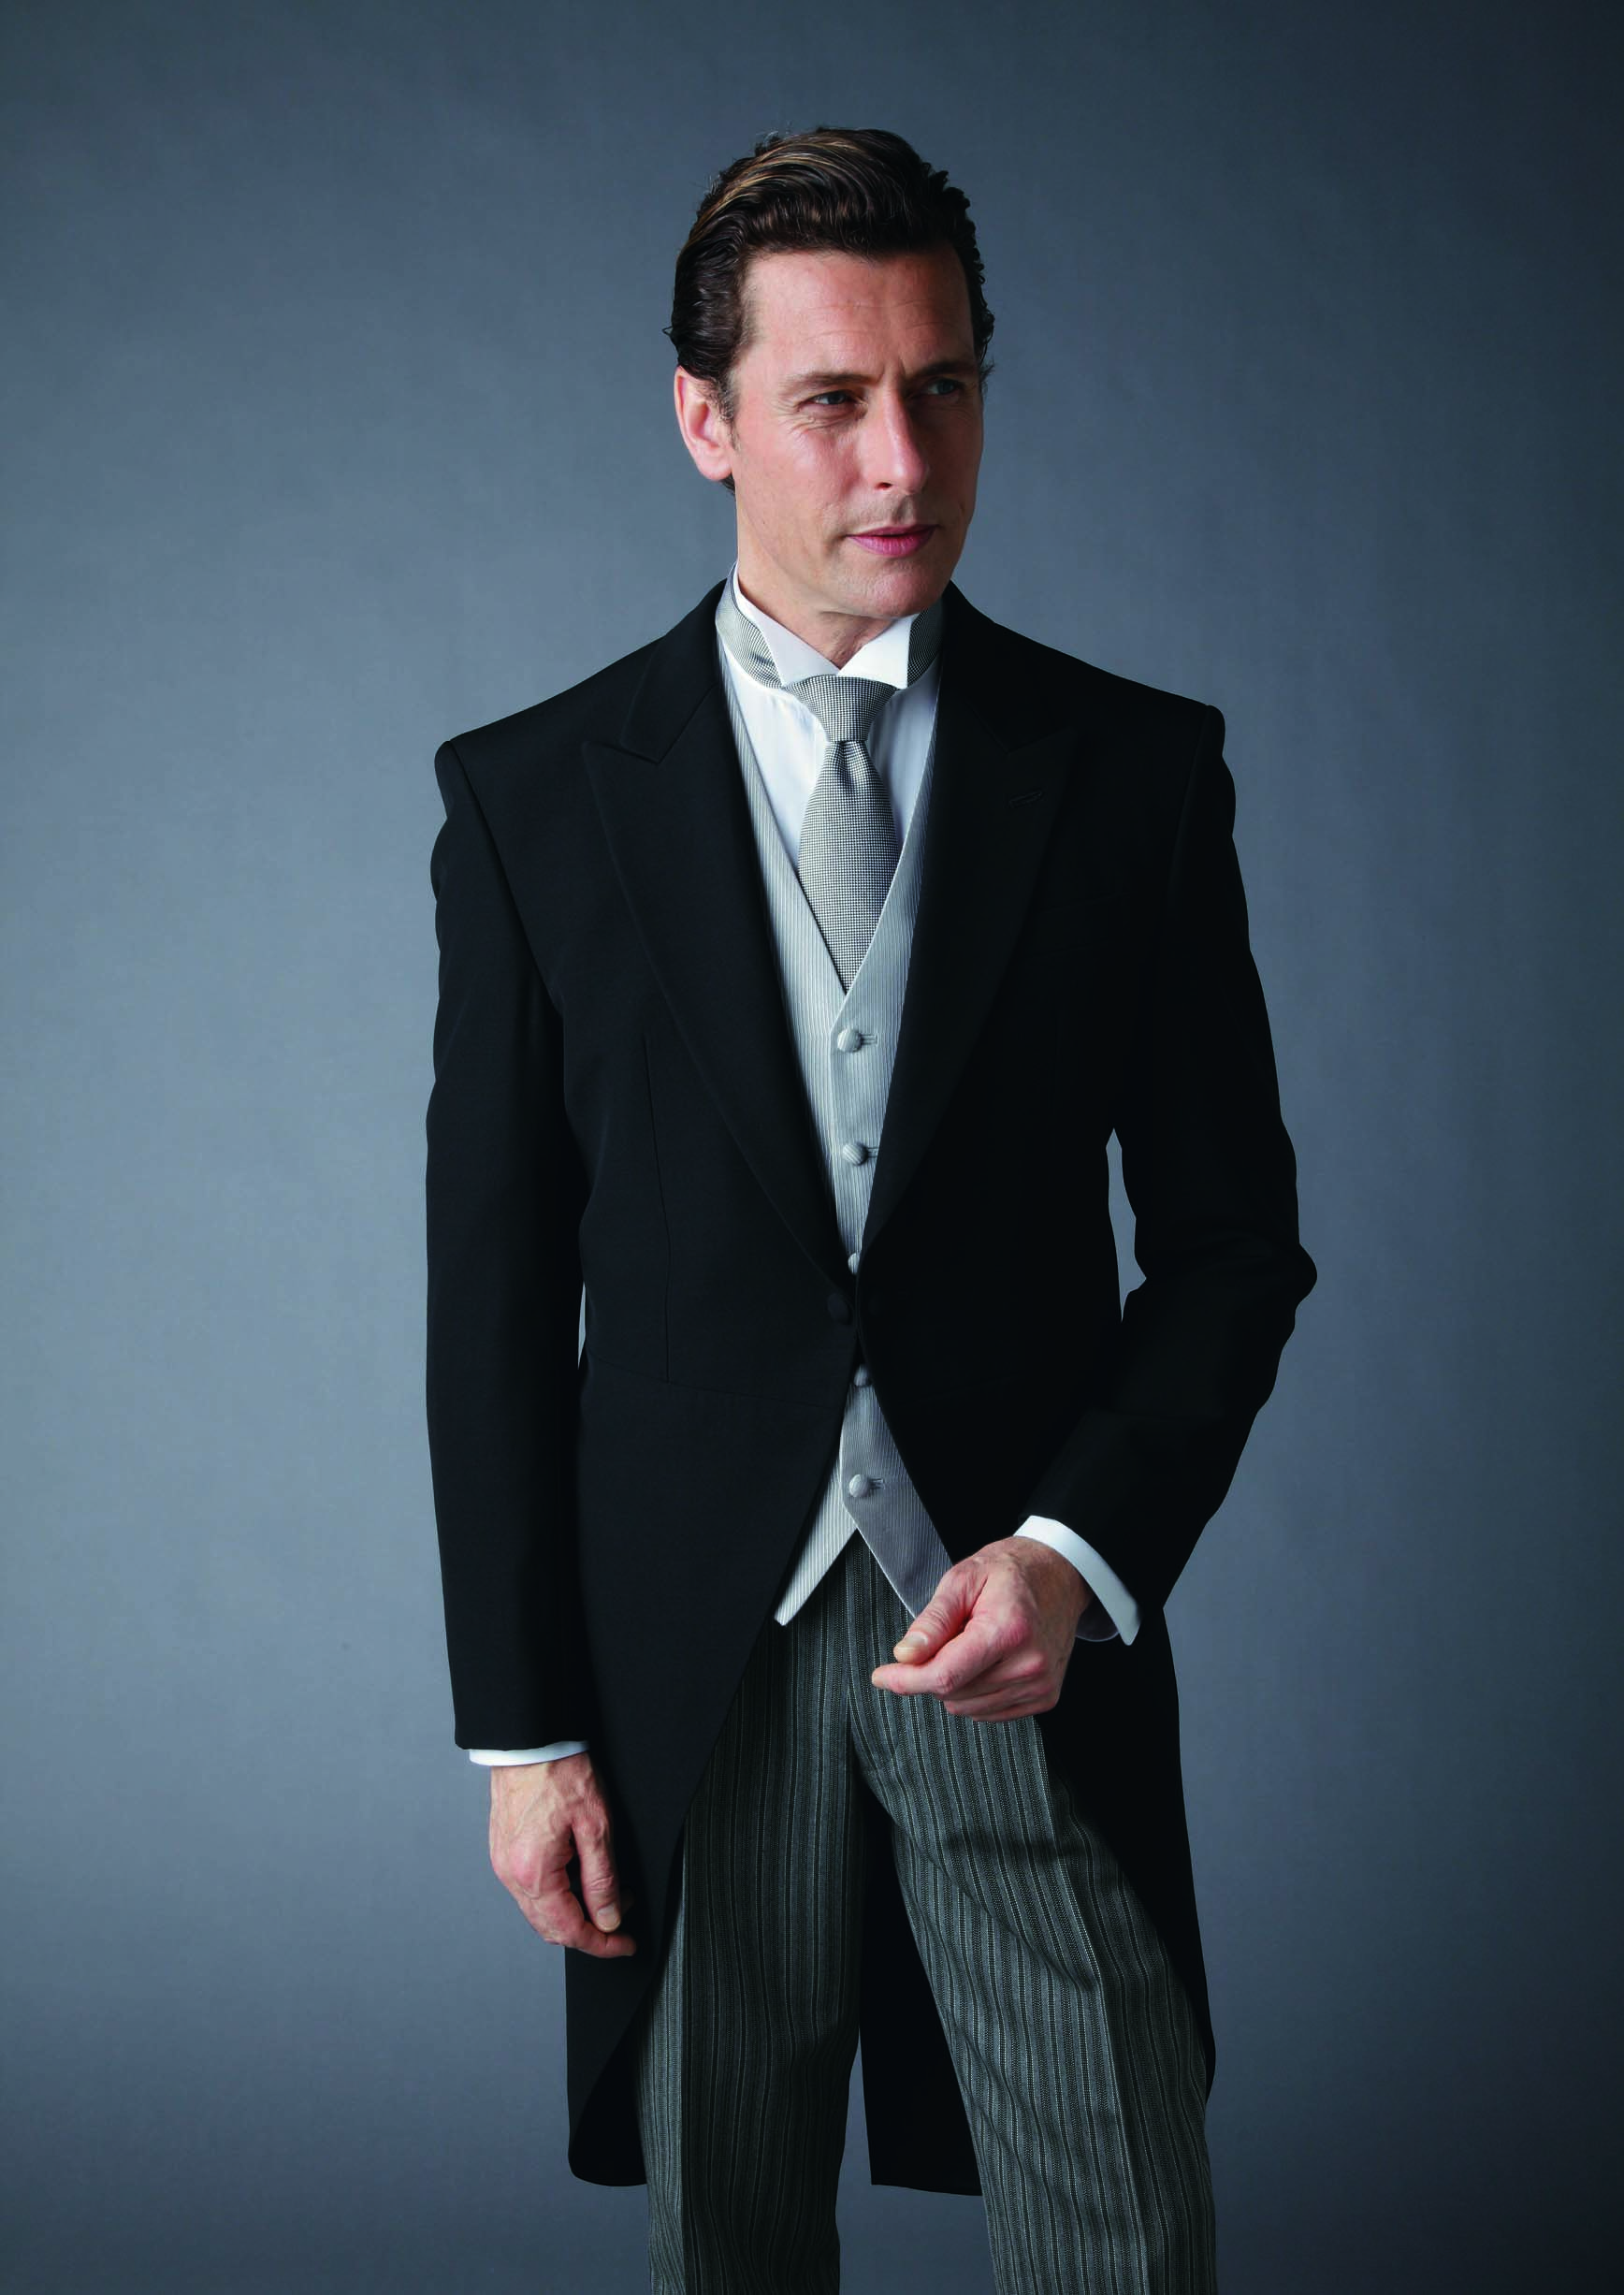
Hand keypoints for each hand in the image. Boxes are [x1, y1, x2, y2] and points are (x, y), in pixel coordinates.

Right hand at [488, 1752, 637, 1956]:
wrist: (529, 1740)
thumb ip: (602, 1880)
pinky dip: (559, 1894)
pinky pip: (531, 1890)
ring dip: (575, 1911)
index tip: (626, 1945)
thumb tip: (609, 1920)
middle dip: (591, 1929)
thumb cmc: (560, 1772)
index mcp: (533, 1874)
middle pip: (552, 1928)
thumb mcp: (595, 1826)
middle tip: (623, 1912)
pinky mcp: (504, 1852)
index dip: (602, 1945)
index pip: (570, 1931)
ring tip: (609, 1888)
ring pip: (541, 1911)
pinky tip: (581, 1874)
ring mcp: (503, 1864)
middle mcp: (511, 1875)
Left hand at [869, 1537, 1092, 1721]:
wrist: (1058, 1575)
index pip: (945, 1675)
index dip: (906, 1680)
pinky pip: (988, 1713)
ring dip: (955, 1684)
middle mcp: (1029, 1664)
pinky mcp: (1045, 1698)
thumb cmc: (1009, 1573)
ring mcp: (1040, 1685)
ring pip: (967, 1708)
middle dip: (934, 1671)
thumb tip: (906, 1655)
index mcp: (1007, 1630)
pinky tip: (987, 1662)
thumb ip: (933, 1621)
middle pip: (952, 1694)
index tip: (882, 1676)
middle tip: (950, 1636)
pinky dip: (976, 1693)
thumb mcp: (962, 1580)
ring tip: (973, 1644)